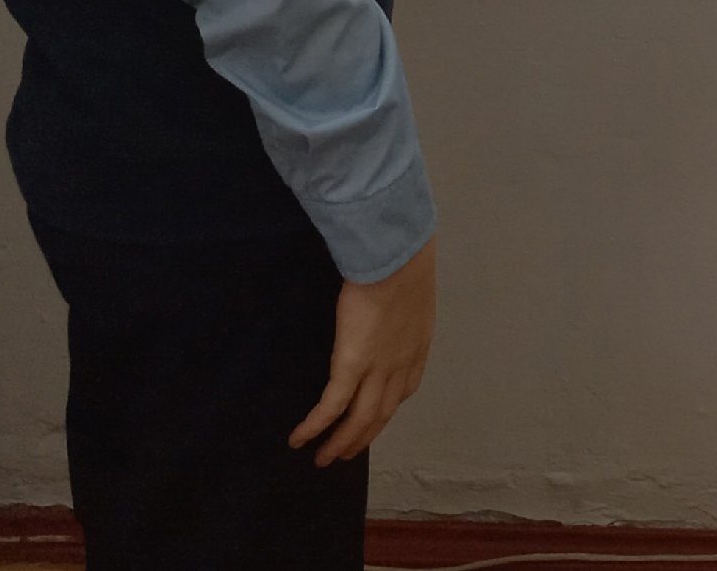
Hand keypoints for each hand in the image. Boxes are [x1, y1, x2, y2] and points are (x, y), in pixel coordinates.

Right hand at [291, 236, 436, 465]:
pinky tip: (299, 439)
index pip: (405, 389)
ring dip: (341, 443)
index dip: (388, 407)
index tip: (375, 419)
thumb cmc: (403, 261)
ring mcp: (378, 369)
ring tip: (322, 458)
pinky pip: (332, 406)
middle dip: (362, 437)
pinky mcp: (351, 366)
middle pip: (382, 413)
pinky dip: (315, 426)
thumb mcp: (413, 290)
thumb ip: (401, 306)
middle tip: (344, 454)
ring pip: (360, 420)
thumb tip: (386, 303)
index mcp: (417, 345)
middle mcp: (401, 365)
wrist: (397, 257)